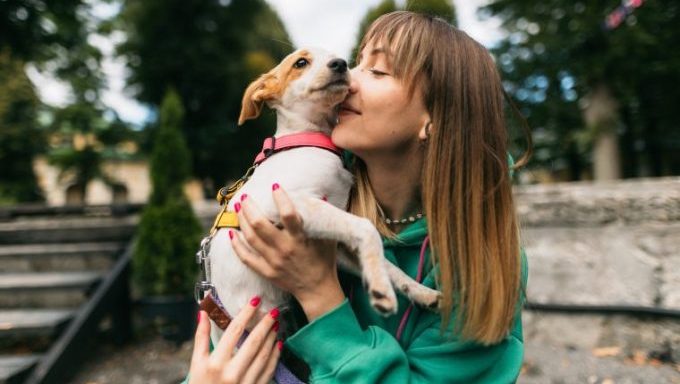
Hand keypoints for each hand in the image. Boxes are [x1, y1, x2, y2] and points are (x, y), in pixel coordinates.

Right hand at [188, 297, 280, 383]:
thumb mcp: (196, 363)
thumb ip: (200, 337)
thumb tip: (202, 312)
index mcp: (215, 363)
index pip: (234, 331)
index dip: (246, 314)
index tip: (255, 300)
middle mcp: (231, 373)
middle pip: (254, 342)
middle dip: (265, 324)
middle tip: (274, 310)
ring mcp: (245, 383)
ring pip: (264, 355)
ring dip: (272, 338)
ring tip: (276, 324)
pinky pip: (269, 370)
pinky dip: (275, 356)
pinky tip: (278, 344)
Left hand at [231, 185, 344, 320]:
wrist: (317, 289)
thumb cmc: (324, 261)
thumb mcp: (327, 238)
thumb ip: (321, 218)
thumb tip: (319, 195)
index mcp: (300, 239)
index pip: (288, 215)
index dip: (281, 198)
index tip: (275, 186)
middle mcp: (285, 249)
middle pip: (261, 225)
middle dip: (250, 207)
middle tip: (246, 196)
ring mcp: (273, 261)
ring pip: (251, 238)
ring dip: (241, 221)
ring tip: (238, 208)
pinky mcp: (266, 271)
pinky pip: (246, 257)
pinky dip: (236, 245)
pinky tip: (231, 233)